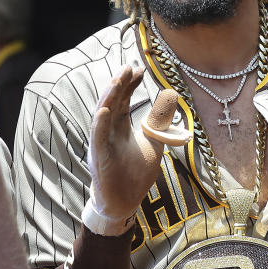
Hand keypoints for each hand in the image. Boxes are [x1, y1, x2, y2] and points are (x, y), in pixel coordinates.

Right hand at [87, 64, 180, 219]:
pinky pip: (98, 138)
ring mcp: (102, 143)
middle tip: (129, 67)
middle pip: (113, 102)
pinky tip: (105, 109)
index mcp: (120, 127)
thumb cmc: (136, 173)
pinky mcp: (99, 157)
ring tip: (117, 80)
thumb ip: (160, 123)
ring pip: (103, 115)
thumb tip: (169, 102)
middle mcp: (109, 131)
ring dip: (109, 97)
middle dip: (120, 84)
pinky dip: (100, 124)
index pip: (123, 100)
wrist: (126, 201)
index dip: (129, 84)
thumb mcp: (154, 143)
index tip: (138, 69)